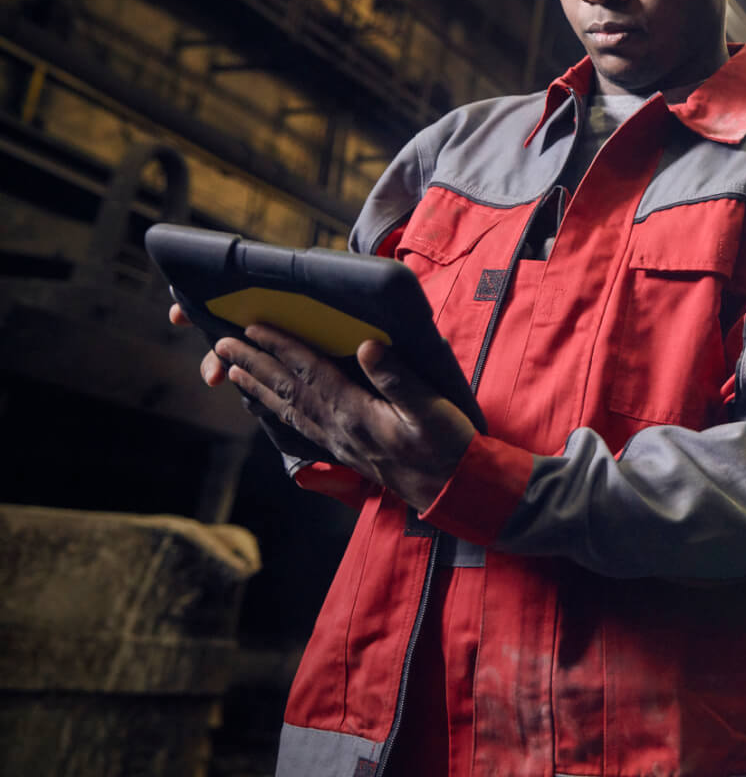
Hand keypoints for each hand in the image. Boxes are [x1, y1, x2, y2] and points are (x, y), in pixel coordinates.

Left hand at [194, 309, 476, 511]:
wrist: (451, 490)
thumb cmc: (446, 445)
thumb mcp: (431, 407)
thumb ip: (398, 378)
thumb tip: (367, 345)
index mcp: (355, 412)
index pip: (310, 372)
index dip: (281, 347)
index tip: (254, 327)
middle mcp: (337, 427)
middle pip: (287, 389)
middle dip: (254, 363)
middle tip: (222, 344)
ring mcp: (337, 441)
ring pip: (287, 408)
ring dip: (258, 386)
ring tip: (233, 369)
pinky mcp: (343, 450)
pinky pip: (299, 425)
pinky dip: (277, 409)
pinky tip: (270, 403)